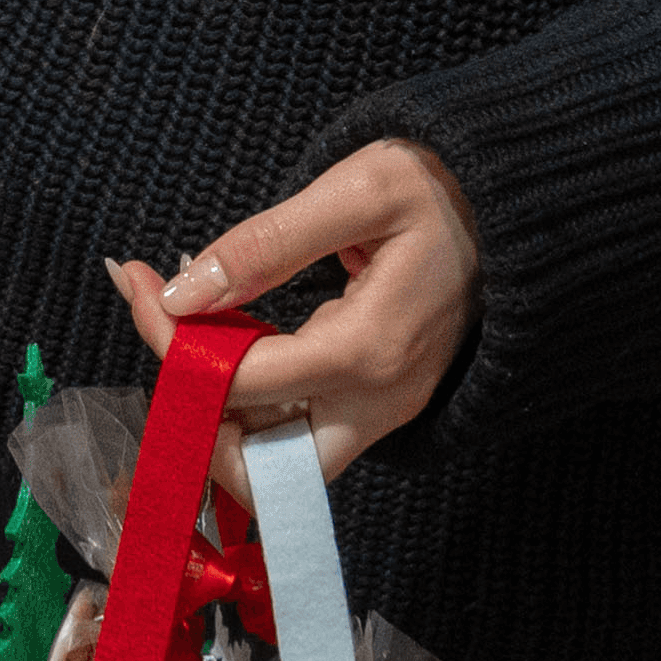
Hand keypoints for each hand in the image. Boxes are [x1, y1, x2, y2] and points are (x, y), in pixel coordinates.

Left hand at [108, 137, 483, 483]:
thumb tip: (184, 293)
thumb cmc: (445, 187)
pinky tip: (237, 334)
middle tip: (172, 346)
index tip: (138, 282)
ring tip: (198, 331)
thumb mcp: (359, 188)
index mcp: (368, 350)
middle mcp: (377, 401)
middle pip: (261, 473)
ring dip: (225, 414)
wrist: (521, 207)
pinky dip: (257, 399)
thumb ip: (267, 243)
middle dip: (201, 426)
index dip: (170, 338)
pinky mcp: (383, 403)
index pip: (236, 380)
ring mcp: (384, 410)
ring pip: (280, 463)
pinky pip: (303, 431)